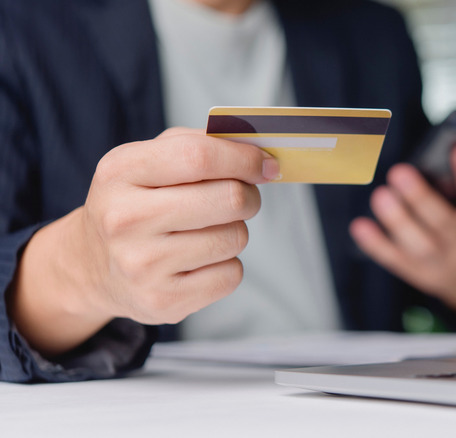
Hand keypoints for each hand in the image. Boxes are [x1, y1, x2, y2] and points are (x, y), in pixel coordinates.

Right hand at [10, 128, 278, 355]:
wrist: (93, 264)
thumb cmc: (136, 203)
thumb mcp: (148, 160)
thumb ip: (199, 145)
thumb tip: (260, 156)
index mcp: (120, 172)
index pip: (199, 157)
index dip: (244, 159)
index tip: (266, 163)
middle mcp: (125, 219)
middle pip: (229, 198)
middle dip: (249, 195)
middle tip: (242, 197)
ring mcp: (142, 265)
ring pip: (235, 238)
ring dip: (235, 231)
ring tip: (209, 231)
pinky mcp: (162, 301)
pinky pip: (231, 275)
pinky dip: (227, 265)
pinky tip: (200, 261)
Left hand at [350, 144, 455, 315]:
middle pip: (443, 223)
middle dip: (420, 197)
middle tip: (400, 171)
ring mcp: (438, 262)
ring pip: (417, 244)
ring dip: (396, 220)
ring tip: (381, 195)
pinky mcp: (415, 272)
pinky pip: (393, 259)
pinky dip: (375, 244)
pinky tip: (360, 225)